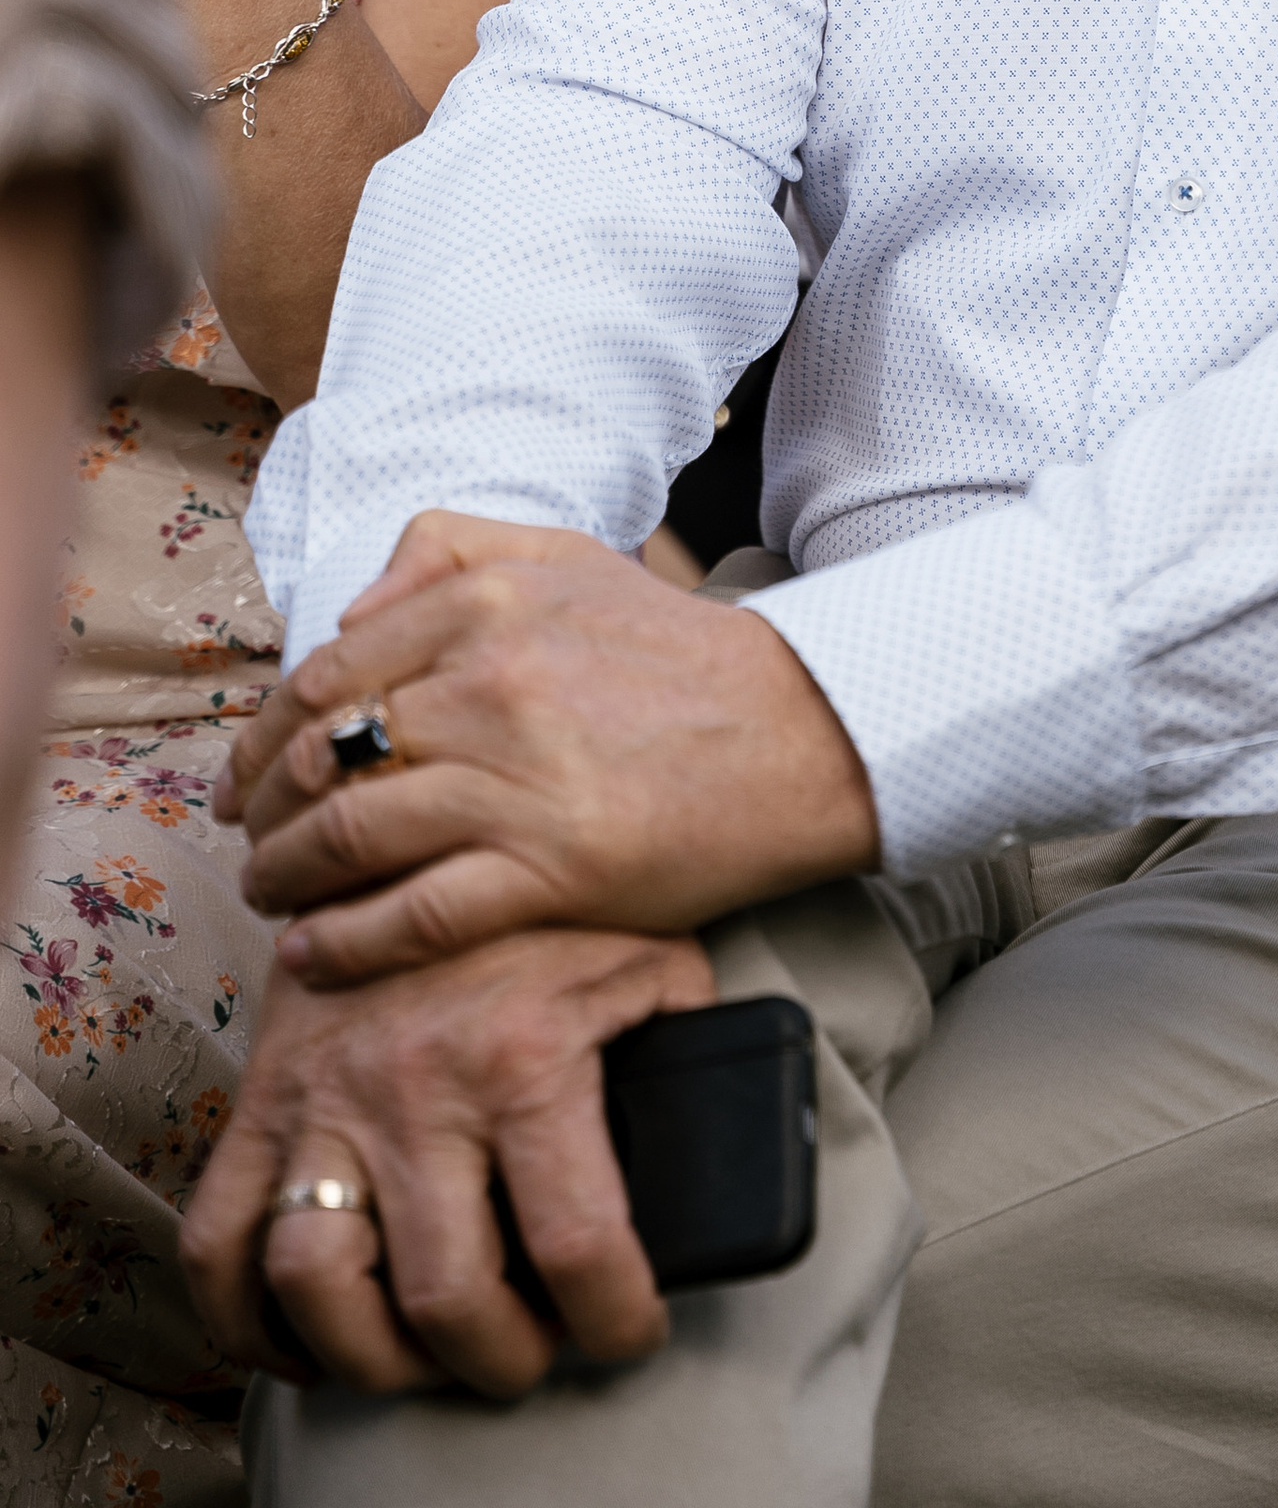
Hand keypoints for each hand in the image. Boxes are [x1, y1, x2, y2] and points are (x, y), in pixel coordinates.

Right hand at [181, 930, 713, 1395]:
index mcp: (524, 1052)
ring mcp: (326, 1097)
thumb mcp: (642, 942)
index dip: (614, 1321)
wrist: (412, 807)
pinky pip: (217, 1240)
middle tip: (529, 1355)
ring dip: (374, 1358)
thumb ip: (684, 1031)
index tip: (629, 1336)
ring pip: (316, 1284)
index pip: (578, 1241)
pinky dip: (248, 1318)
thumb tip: (734, 1123)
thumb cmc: (545, 891)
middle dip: (500, 1360)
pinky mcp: (260, 1099)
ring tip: (425, 1357)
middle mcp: (417, 1086)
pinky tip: (311, 1339)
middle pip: (446, 1295)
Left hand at [215, 512, 878, 982]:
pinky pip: (411, 917)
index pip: (324, 676)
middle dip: (261, 814)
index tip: (247, 777)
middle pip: (317, 760)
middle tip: (249, 845)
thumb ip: (450, 552)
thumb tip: (348, 614)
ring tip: (272, 900)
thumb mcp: (570, 557)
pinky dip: (343, 944)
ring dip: (283, 880)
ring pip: (346, 838)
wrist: (799, 734)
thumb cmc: (679, 653)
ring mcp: (516, 784)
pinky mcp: (549, 872)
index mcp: (486, 606)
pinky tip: (314, 955)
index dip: (264, 736)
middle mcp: (489, 687)